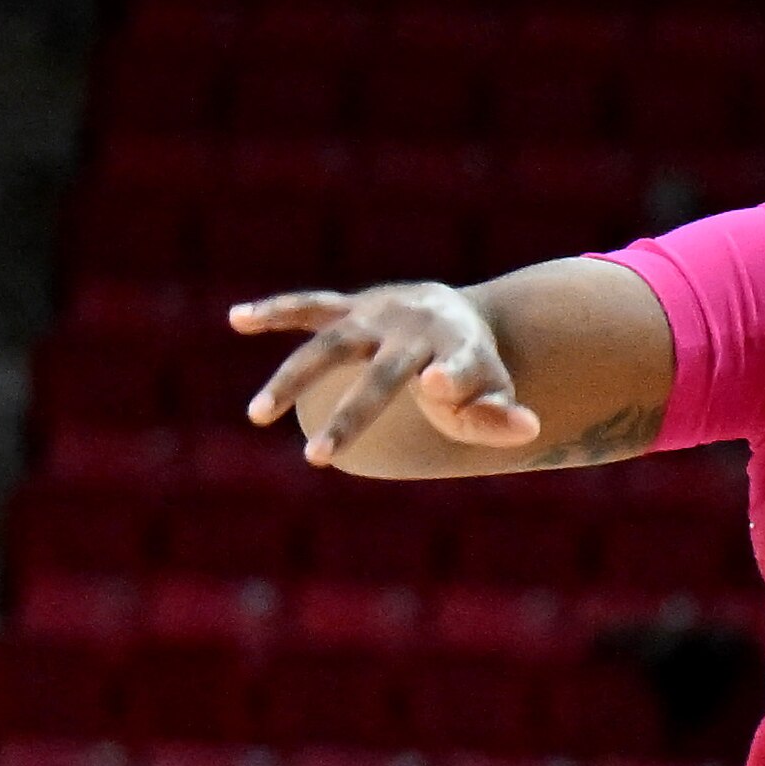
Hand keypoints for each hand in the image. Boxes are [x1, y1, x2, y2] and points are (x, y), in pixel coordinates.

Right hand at [232, 281, 537, 464]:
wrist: (457, 314)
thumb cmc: (473, 370)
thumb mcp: (495, 394)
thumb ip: (501, 416)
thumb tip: (527, 429)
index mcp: (458, 350)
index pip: (457, 369)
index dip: (451, 378)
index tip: (436, 385)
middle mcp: (415, 329)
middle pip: (381, 373)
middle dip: (351, 413)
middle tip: (318, 458)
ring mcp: (377, 316)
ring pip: (330, 344)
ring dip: (292, 377)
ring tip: (257, 414)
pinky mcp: (350, 309)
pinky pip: (310, 307)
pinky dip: (275, 311)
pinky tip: (237, 317)